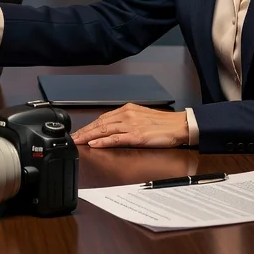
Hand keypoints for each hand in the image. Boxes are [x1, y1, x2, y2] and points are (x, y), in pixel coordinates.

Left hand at [70, 104, 189, 148]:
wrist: (180, 126)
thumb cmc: (163, 124)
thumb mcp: (141, 117)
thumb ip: (127, 120)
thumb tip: (113, 127)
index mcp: (127, 109)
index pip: (103, 118)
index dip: (89, 125)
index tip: (79, 131)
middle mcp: (127, 115)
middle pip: (100, 123)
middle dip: (85, 131)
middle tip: (73, 137)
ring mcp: (131, 125)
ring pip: (104, 130)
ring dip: (89, 136)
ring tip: (79, 141)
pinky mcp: (137, 136)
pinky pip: (115, 138)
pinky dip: (103, 141)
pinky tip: (94, 144)